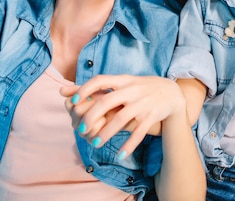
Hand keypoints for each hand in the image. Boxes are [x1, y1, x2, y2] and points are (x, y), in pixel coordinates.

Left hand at [60, 75, 185, 157]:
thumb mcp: (122, 83)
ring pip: (121, 119)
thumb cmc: (141, 88)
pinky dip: (129, 144)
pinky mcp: (151, 116)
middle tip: (81, 128)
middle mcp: (132, 91)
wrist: (172, 93)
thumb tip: (63, 92)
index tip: (73, 102)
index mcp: (123, 80)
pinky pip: (138, 132)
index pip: (101, 80)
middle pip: (107, 102)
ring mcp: (142, 104)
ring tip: (95, 143)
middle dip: (92, 116)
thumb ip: (96, 88)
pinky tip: (119, 154)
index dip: (85, 90)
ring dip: (106, 133)